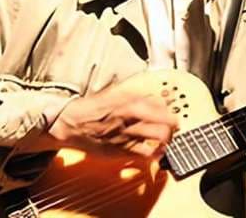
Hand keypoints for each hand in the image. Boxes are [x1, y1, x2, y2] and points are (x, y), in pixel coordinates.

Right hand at [46, 87, 178, 158]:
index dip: (167, 105)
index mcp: (128, 99)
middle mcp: (130, 116)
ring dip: (168, 136)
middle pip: (164, 118)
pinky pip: (145, 153)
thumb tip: (152, 95)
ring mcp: (127, 133)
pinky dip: (155, 153)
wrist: (70, 123)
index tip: (170, 107)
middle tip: (175, 124)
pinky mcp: (121, 149)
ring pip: (158, 135)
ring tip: (169, 137)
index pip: (158, 102)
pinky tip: (157, 151)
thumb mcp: (112, 92)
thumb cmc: (91, 108)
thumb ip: (132, 93)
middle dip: (173, 122)